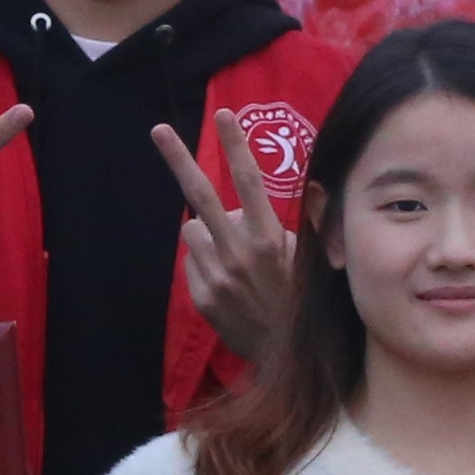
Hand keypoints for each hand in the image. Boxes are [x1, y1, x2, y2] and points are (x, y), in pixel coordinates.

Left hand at [159, 119, 304, 369]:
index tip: (224, 115)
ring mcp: (216, 276)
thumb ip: (310, 223)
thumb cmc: (305, 302)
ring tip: (233, 254)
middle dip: (177, 158)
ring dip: (208, 232)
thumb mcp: (315, 261)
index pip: (249, 182)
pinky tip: (228, 280)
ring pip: (193, 230)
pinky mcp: (201, 296)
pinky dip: (205, 261)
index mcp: (270, 240)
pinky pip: (192, 260)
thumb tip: (315, 184)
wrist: (286, 360)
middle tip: (159, 130)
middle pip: (200, 196)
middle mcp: (238, 254)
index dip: (236, 146)